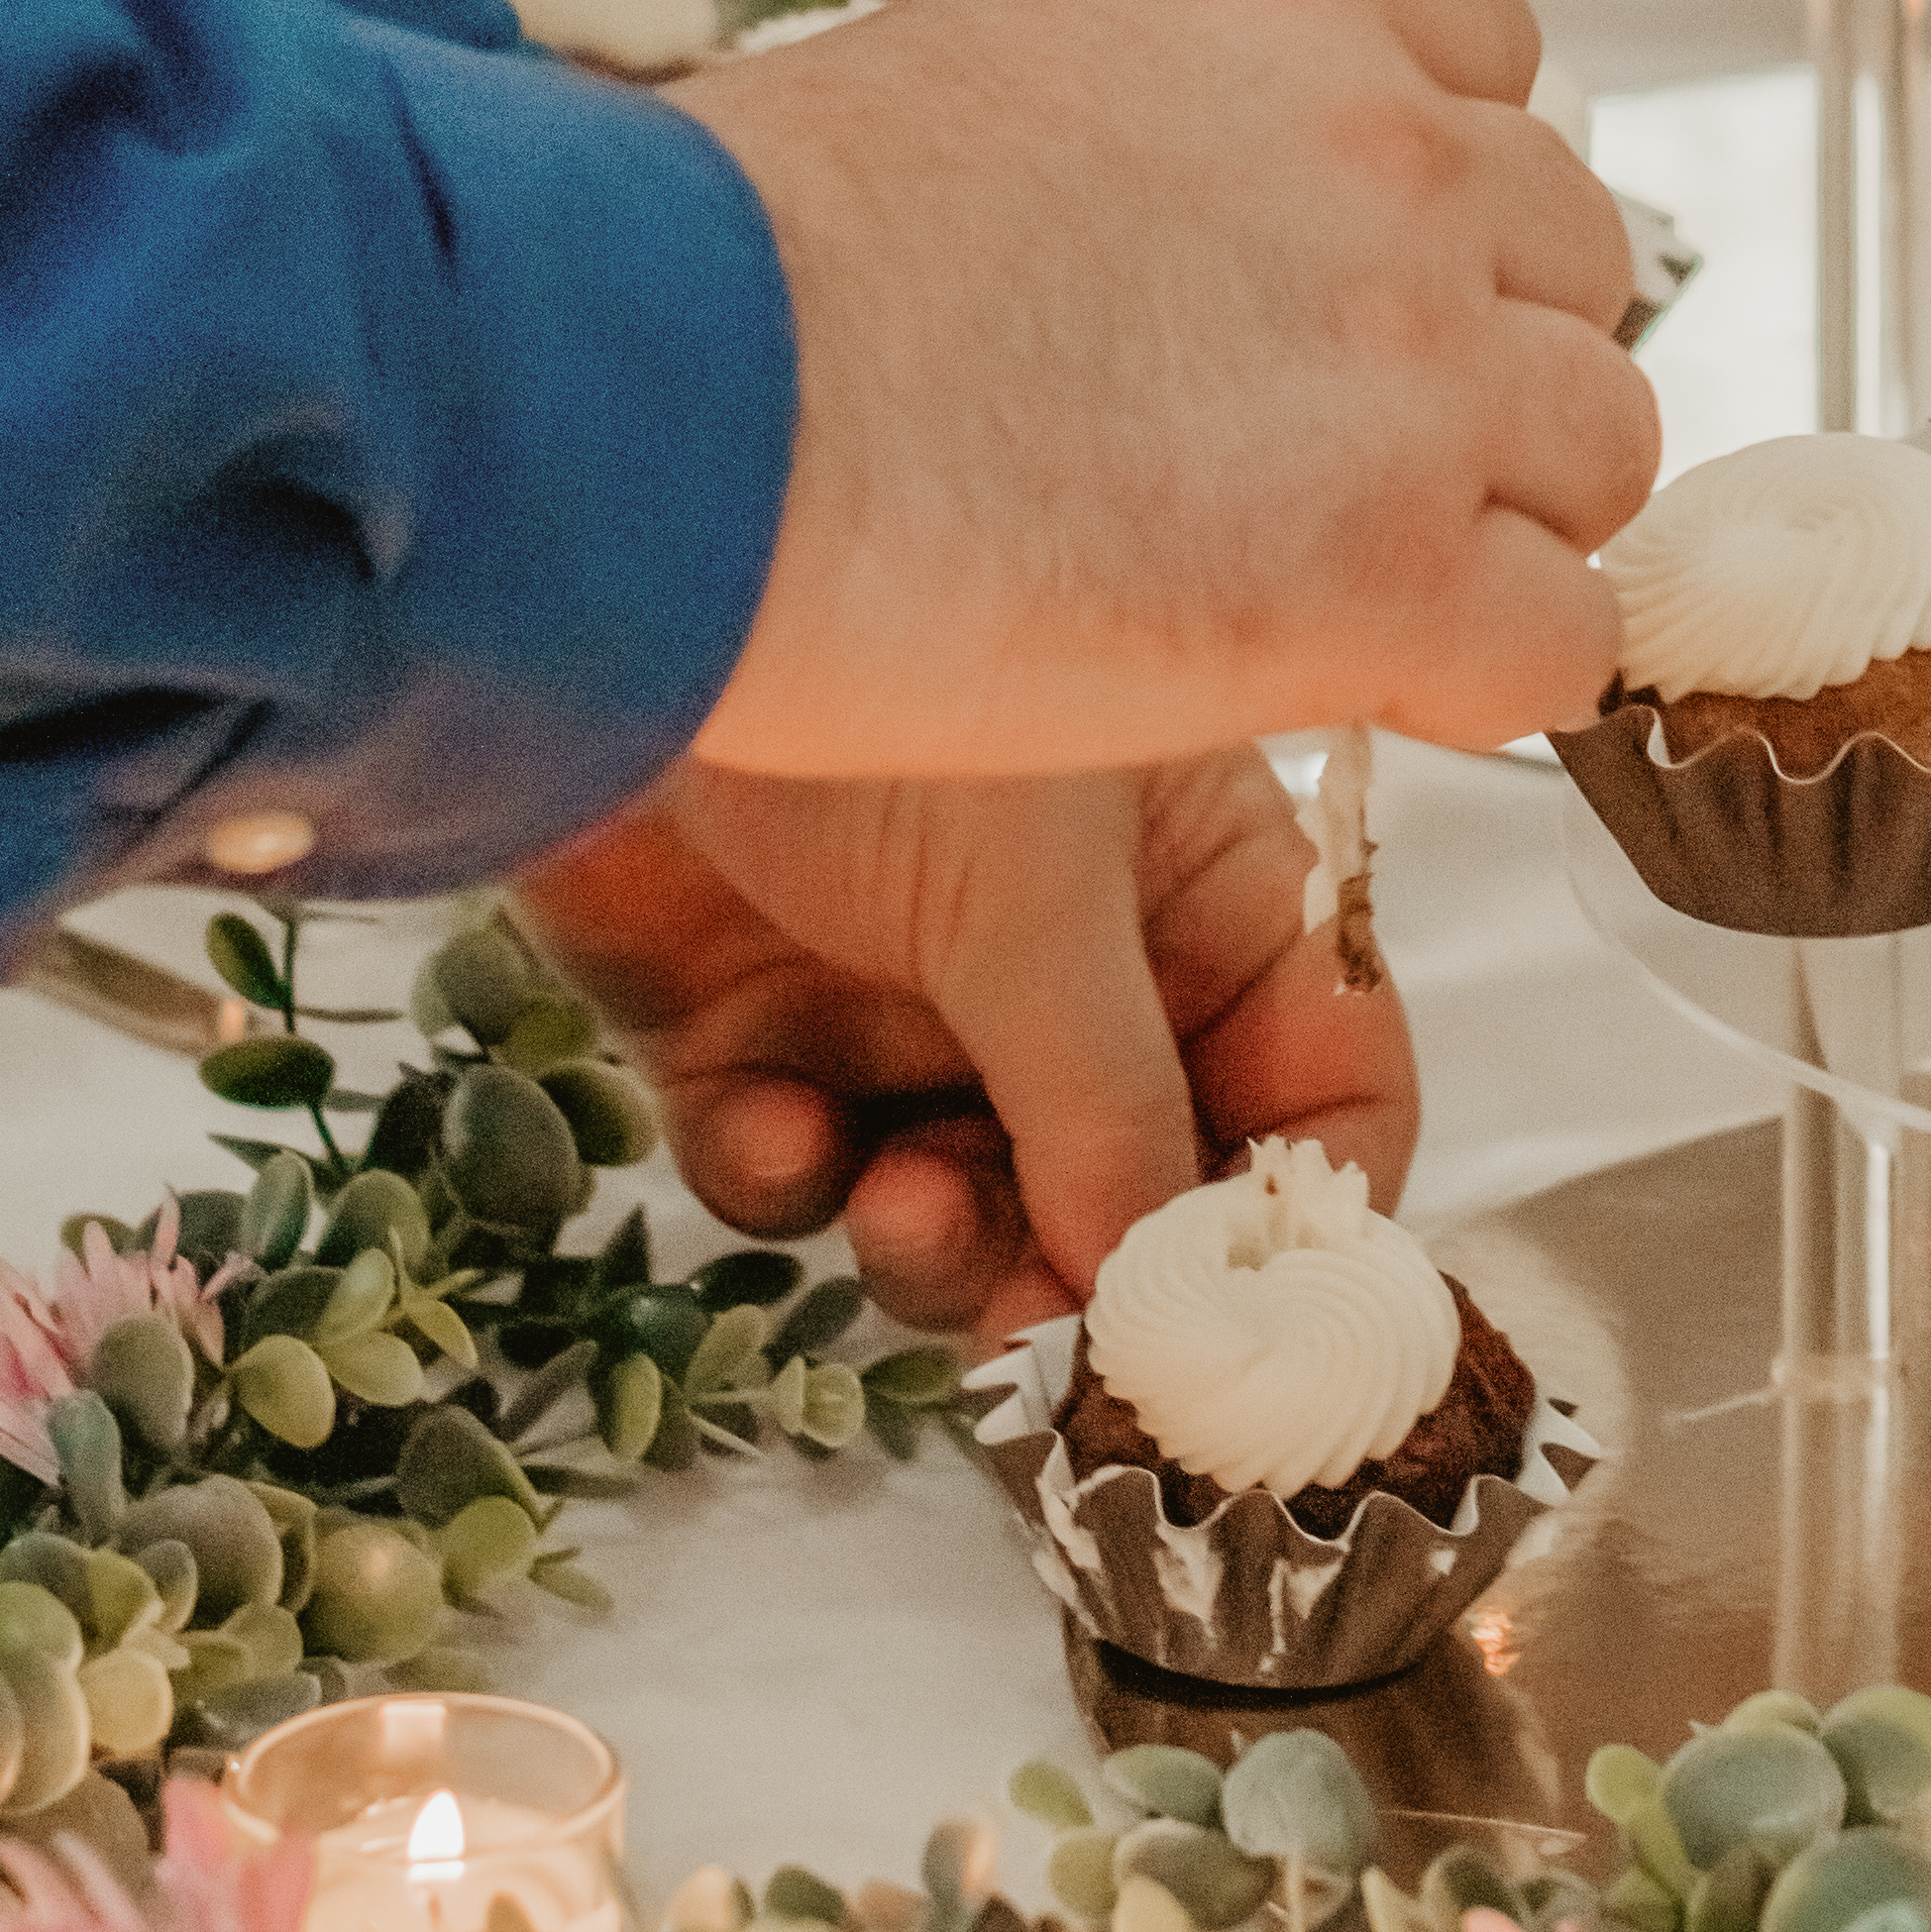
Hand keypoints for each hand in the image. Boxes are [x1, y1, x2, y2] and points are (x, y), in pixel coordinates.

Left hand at [512, 749, 1410, 1340]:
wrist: (613, 598)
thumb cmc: (880, 679)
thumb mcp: (1031, 892)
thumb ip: (1106, 1097)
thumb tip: (1162, 1291)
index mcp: (1202, 891)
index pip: (1317, 1080)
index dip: (1294, 1212)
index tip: (1244, 1329)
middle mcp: (1075, 963)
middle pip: (1137, 1184)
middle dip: (1090, 1268)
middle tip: (1044, 1333)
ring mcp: (913, 1001)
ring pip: (966, 1204)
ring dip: (939, 1242)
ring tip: (903, 1202)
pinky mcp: (756, 1034)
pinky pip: (799, 1175)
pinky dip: (786, 1174)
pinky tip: (767, 1118)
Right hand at [681, 0, 1652, 785]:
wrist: (654, 400)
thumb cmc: (738, 257)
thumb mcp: (997, 77)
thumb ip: (1169, 130)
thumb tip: (1202, 231)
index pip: (1498, 64)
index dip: (1438, 201)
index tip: (1351, 288)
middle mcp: (1398, 153)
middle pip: (1575, 264)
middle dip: (1478, 363)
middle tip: (1328, 457)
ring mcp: (1419, 365)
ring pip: (1600, 454)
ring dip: (1496, 522)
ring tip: (1330, 583)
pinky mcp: (1393, 572)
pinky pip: (1561, 647)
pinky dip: (1480, 684)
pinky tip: (1355, 687)